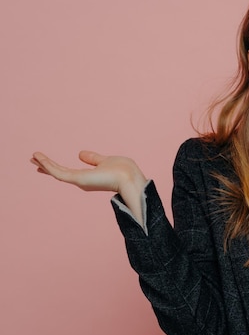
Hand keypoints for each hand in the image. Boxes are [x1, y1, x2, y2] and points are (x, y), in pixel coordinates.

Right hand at [31, 151, 147, 223]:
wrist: (130, 178)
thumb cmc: (123, 171)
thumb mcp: (105, 161)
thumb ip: (93, 159)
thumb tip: (80, 153)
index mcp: (88, 177)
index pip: (68, 171)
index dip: (55, 166)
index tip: (44, 161)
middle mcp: (82, 180)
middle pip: (60, 173)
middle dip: (46, 166)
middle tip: (33, 160)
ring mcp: (79, 181)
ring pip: (57, 172)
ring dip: (44, 164)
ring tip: (33, 157)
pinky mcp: (78, 180)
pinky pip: (59, 172)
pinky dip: (48, 165)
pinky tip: (39, 158)